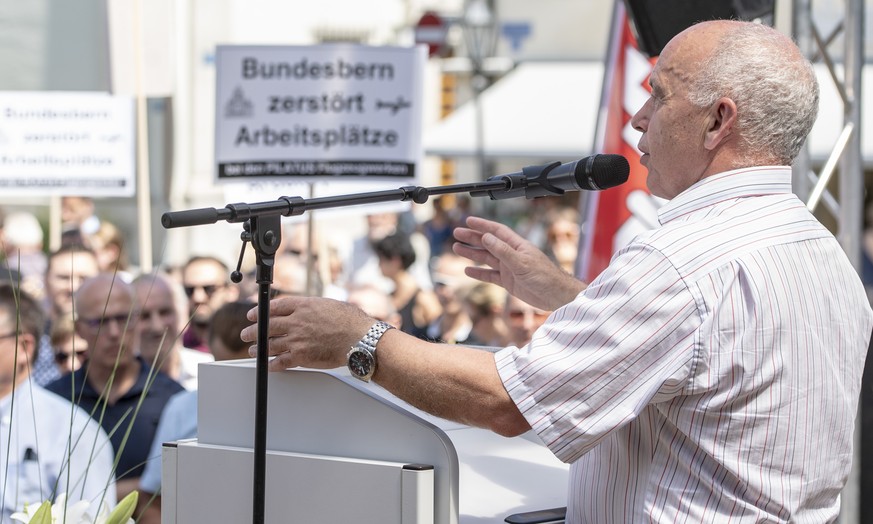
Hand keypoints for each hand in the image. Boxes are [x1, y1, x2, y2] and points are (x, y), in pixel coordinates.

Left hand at [239, 297, 373, 371]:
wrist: (359, 338)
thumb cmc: (350, 322)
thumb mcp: (329, 305)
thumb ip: (313, 307)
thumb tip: (307, 310)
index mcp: (303, 306)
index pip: (275, 307)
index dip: (261, 311)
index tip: (254, 314)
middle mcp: (297, 321)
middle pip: (267, 326)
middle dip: (253, 331)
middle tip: (247, 334)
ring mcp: (297, 339)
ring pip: (270, 344)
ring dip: (259, 349)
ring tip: (254, 351)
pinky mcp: (301, 356)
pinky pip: (281, 361)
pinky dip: (272, 364)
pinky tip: (268, 365)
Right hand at [453, 216, 585, 310]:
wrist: (555, 296)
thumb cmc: (545, 276)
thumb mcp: (521, 262)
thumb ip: (502, 250)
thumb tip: (486, 237)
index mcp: (517, 245)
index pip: (497, 231)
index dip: (482, 225)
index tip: (468, 221)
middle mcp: (512, 254)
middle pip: (488, 243)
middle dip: (472, 238)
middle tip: (457, 233)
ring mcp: (509, 268)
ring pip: (486, 258)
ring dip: (472, 254)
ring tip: (457, 248)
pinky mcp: (508, 282)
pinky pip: (490, 275)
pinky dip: (479, 273)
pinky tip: (468, 271)